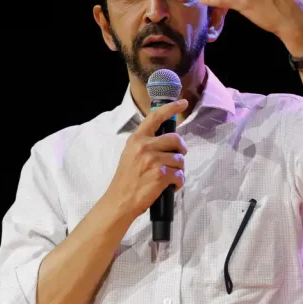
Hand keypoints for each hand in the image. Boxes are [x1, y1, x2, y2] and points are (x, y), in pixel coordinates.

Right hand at [103, 99, 188, 222]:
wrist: (120, 200)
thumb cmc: (126, 179)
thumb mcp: (130, 153)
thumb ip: (145, 144)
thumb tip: (167, 140)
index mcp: (137, 138)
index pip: (155, 117)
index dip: (171, 108)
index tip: (182, 102)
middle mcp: (145, 146)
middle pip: (175, 139)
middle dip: (181, 148)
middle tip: (178, 156)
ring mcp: (153, 160)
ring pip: (179, 159)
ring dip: (178, 169)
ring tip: (169, 177)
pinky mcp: (161, 174)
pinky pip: (180, 175)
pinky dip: (178, 182)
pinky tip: (171, 186)